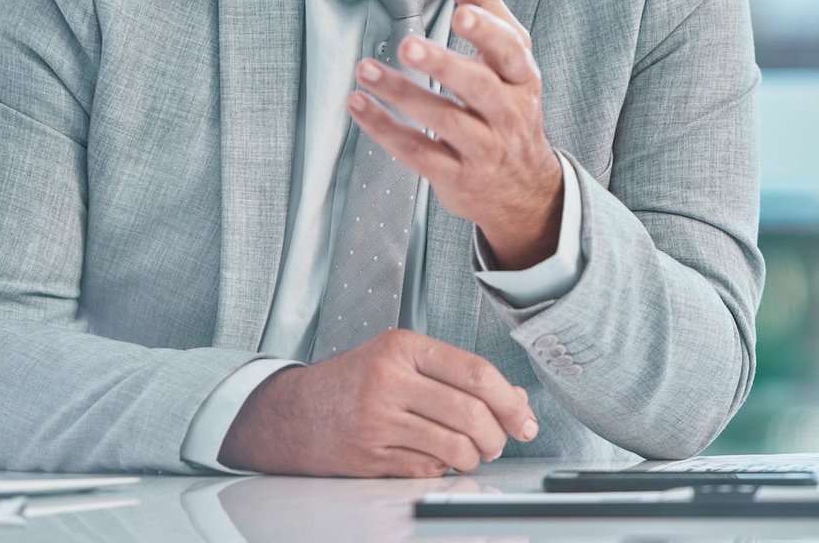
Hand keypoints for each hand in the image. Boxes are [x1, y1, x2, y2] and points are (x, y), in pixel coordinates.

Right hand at [217, 329, 537, 476]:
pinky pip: (429, 470)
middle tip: (498, 441)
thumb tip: (516, 399)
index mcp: (402, 347)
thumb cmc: (353, 383)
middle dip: (497, 436)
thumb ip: (457, 375)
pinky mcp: (371, 455)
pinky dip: (442, 471)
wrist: (293, 413)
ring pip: (455, 447)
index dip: (511, 401)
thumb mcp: (402, 361)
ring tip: (470, 453)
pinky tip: (434, 459)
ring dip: (474, 458)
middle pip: (471, 413)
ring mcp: (378, 419)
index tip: (525, 419)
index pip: (475, 372)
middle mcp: (389, 379)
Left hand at [349, 0, 562, 269]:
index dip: (487, 32)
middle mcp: (509, 113)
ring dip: (401, 94)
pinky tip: (358, 105)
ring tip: (364, 70)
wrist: (524, 190)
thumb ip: (481, 4)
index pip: (511, 50)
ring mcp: (485, 149)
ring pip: (444, 121)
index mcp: (523, 77)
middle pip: (478, 87)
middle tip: (406, 46)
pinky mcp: (458, 177)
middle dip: (443, 65)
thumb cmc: (508, 105)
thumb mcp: (507, 57)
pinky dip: (385, 130)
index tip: (460, 13)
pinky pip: (419, 153)